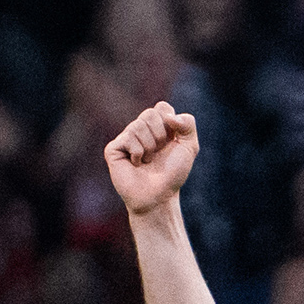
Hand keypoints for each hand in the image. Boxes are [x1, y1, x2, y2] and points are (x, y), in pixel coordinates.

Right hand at [105, 101, 198, 215]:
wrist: (159, 196)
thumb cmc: (173, 174)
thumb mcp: (189, 147)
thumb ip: (188, 125)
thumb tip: (169, 116)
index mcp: (157, 126)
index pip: (162, 107)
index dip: (170, 123)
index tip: (172, 141)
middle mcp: (140, 129)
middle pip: (150, 113)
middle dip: (161, 135)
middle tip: (159, 153)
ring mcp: (125, 138)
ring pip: (138, 125)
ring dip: (150, 147)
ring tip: (148, 161)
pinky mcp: (113, 149)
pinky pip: (128, 138)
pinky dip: (138, 153)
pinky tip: (136, 164)